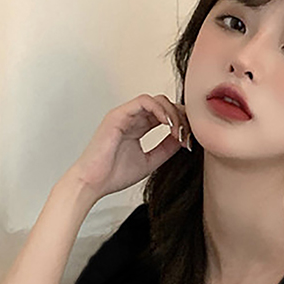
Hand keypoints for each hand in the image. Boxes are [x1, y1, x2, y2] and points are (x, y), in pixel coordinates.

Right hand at [68, 93, 191, 199]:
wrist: (94, 183)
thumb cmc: (114, 174)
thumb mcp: (151, 160)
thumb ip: (167, 148)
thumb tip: (185, 138)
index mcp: (138, 127)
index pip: (165, 115)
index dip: (181, 123)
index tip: (190, 139)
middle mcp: (132, 118)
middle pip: (164, 105)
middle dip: (181, 118)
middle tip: (188, 135)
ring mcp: (125, 115)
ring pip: (157, 100)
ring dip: (173, 113)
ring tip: (179, 132)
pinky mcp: (118, 114)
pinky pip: (144, 102)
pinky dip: (160, 110)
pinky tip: (169, 125)